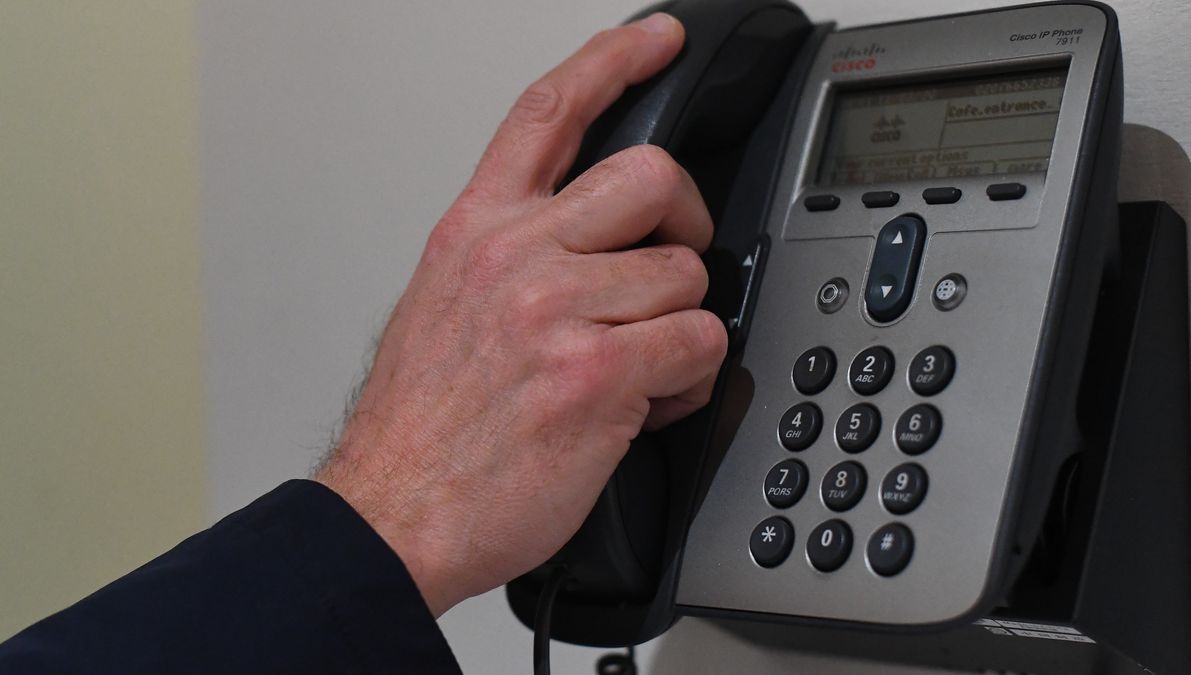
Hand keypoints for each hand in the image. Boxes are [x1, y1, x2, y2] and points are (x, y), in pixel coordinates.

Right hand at [315, 13, 725, 616]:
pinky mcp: (598, 373)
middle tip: (668, 262)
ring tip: (633, 367)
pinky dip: (686, 379)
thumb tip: (581, 243)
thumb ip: (509, 256)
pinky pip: (696, 342)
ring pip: (684, 273)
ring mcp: (558, 310)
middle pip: (653, 177)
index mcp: (477, 230)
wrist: (395, 512)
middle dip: (683, 221)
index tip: (656, 39)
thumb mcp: (444, 305)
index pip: (548, 113)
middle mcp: (516, 255)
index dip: (611, 61)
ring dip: (675, 324)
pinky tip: (644, 402)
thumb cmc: (418, 424)